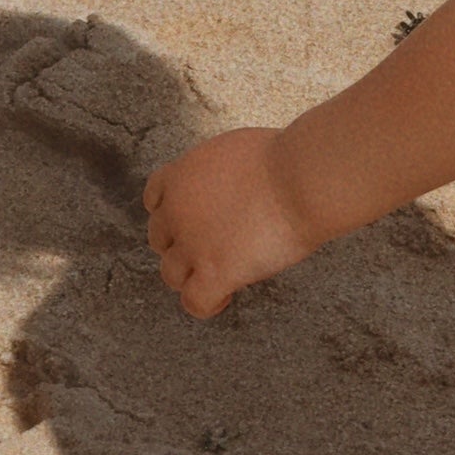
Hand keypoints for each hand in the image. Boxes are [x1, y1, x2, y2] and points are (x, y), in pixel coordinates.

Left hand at [144, 128, 320, 318]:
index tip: (191, 219)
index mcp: (181, 176)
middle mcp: (177, 211)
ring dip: (192, 276)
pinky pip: (195, 302)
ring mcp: (192, 245)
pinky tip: (226, 295)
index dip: (171, 212)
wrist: (300, 180)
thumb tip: (227, 187)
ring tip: (219, 276)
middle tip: (211, 247)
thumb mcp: (234, 151)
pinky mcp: (214, 273)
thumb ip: (217, 173)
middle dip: (182, 244)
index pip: (154, 198)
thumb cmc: (283, 159)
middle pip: (160, 239)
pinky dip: (208, 304)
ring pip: (171, 274)